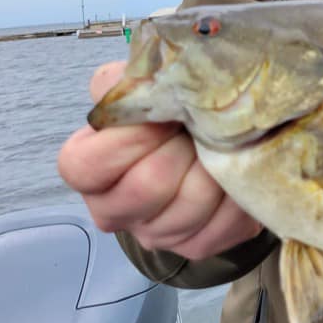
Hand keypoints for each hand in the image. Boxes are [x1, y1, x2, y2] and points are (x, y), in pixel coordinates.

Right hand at [57, 61, 262, 258]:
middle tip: (201, 126)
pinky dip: (238, 198)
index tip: (163, 116)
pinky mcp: (195, 246)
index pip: (85, 166)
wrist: (210, 139)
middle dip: (182, 150)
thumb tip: (146, 76)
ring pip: (187, 211)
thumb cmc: (171, 107)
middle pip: (145, 188)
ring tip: (225, 145)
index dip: (127, 139)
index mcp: (87, 166)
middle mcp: (112, 208)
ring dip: (215, 172)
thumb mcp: (147, 82)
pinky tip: (238, 174)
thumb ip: (136, 77)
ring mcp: (154, 233)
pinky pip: (221, 230)